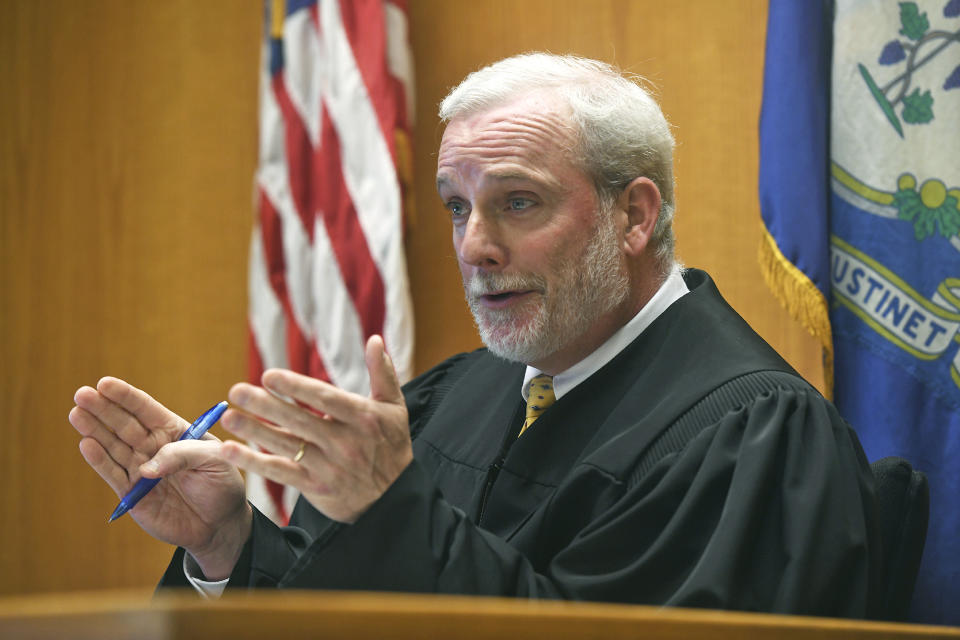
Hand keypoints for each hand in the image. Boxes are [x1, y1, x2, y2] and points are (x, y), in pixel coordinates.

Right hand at [69, 377, 250, 578]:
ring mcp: (140, 469)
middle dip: (103, 409)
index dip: (125, 397)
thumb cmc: (221, 484)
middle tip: (82, 394)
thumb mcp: (214, 461)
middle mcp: (153, 446)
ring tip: (77, 413)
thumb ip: (183, 455)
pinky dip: (100, 461)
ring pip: (113, 446)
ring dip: (95, 430)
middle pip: (124, 424)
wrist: (220, 523)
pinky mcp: (133, 494)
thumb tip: (146, 467)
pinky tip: (86, 444)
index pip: (146, 409)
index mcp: (174, 431)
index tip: (105, 383)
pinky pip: (114, 475)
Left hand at [219, 335, 411, 523]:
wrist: (395, 498)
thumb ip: (383, 373)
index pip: (326, 399)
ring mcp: (329, 467)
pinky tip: (231, 450)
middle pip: (300, 421)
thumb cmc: (392, 445)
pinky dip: (253, 462)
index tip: (269, 376)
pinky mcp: (316, 487)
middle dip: (266, 406)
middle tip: (237, 390)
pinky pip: (280, 472)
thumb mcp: (394, 408)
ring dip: (254, 431)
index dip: (296, 387)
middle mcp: (345, 443)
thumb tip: (374, 339)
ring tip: (229, 416)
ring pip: (287, 446)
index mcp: (363, 418)